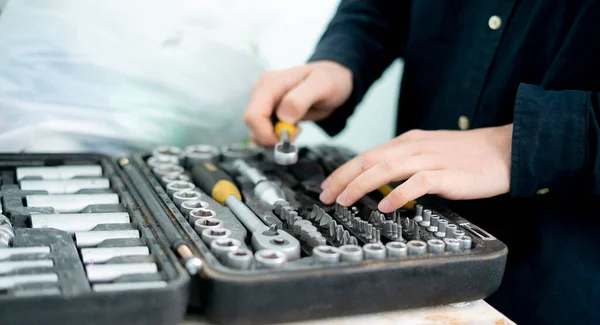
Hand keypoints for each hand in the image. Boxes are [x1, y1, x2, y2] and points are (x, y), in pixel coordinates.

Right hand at [243, 61, 352, 145]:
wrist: (334, 81)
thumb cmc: (330, 79)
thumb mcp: (321, 85)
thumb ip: (301, 99)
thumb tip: (283, 116)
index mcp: (270, 84)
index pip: (253, 115)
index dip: (264, 134)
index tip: (284, 141)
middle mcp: (262, 92)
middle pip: (252, 124)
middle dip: (271, 137)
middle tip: (297, 133)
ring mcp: (265, 103)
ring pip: (256, 130)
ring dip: (275, 138)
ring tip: (298, 128)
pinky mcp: (270, 112)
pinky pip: (265, 131)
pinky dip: (278, 137)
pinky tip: (294, 127)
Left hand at [319, 124, 513, 211]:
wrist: (506, 150)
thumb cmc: (468, 155)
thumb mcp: (430, 152)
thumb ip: (406, 162)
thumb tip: (381, 180)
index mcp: (408, 142)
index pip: (368, 154)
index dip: (344, 170)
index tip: (328, 185)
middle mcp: (414, 147)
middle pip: (369, 159)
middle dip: (343, 178)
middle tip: (326, 195)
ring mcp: (430, 159)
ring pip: (385, 169)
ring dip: (361, 185)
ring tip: (345, 200)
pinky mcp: (446, 174)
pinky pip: (416, 183)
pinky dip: (397, 194)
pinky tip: (385, 205)